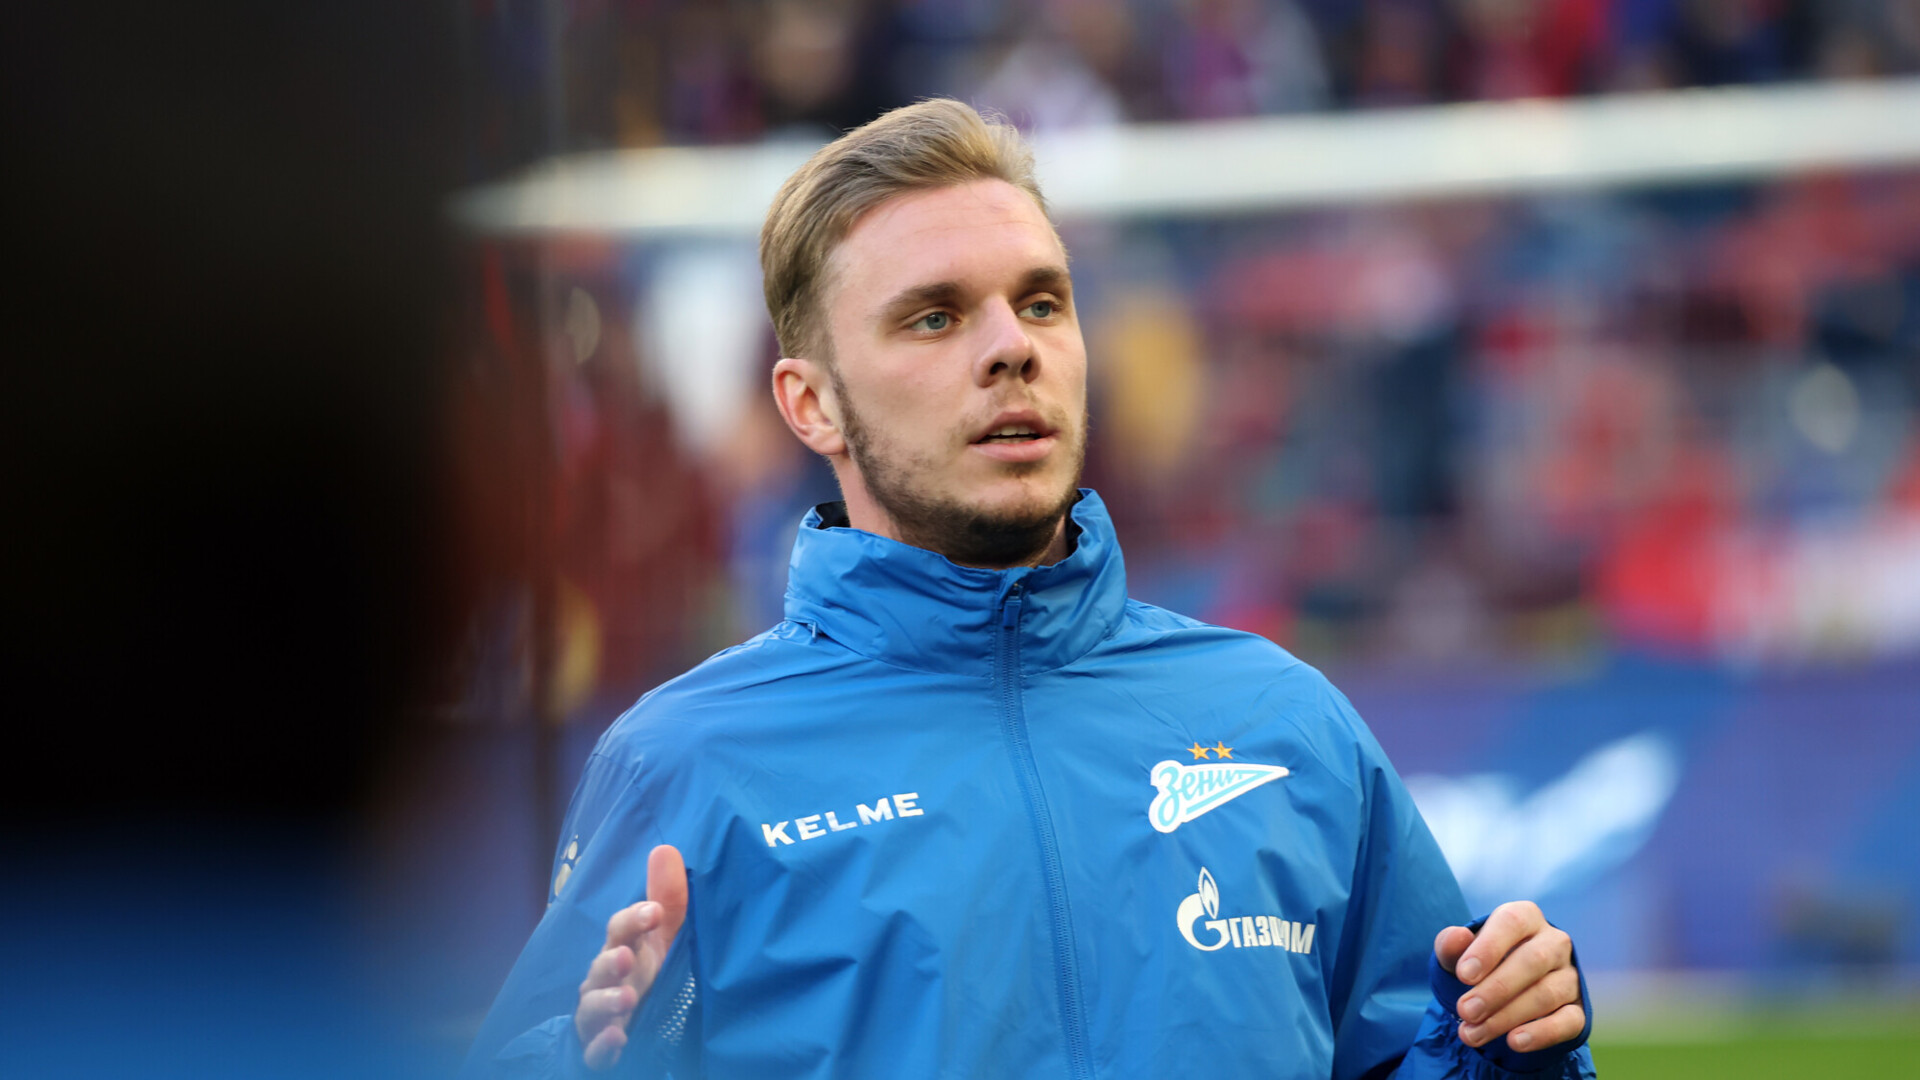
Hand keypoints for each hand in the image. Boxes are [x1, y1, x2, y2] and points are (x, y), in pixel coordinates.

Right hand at [575, 845, 687, 1070]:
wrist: (627, 1027)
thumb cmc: (647, 974)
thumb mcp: (664, 938)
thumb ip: (667, 899)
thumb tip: (665, 849)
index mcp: (622, 950)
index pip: (621, 930)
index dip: (634, 919)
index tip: (655, 912)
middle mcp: (604, 980)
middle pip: (601, 967)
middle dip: (611, 962)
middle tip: (627, 958)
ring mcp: (599, 1015)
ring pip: (593, 1007)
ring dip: (607, 1002)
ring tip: (627, 998)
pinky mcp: (598, 1047)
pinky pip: (595, 1049)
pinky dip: (603, 1045)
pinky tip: (617, 1039)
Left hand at [1433, 901, 1583, 1053]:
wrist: (1502, 992)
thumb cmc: (1479, 964)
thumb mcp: (1458, 954)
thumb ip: (1451, 945)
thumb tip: (1457, 936)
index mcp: (1525, 918)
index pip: (1512, 922)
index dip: (1489, 948)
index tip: (1463, 976)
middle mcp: (1554, 943)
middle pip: (1533, 961)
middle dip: (1496, 989)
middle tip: (1466, 1011)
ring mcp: (1570, 976)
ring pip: (1547, 993)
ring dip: (1508, 1016)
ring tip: (1473, 1033)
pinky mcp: (1578, 1009)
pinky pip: (1568, 1021)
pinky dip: (1542, 1033)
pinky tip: (1514, 1042)